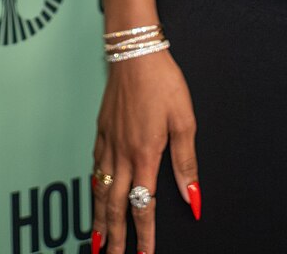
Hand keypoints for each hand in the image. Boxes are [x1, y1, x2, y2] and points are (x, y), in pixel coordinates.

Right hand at [92, 50, 198, 253]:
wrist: (134, 52)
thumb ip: (186, 163)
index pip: (143, 205)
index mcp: (145, 154)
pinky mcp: (101, 131)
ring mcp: (108, 142)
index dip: (145, 234)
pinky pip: (95, 168)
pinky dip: (94, 189)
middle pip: (116, 206)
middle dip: (115, 236)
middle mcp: (122, 153)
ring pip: (101, 190)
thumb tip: (193, 198)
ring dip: (99, 219)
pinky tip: (96, 196)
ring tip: (97, 241)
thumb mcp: (185, 121)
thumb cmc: (163, 82)